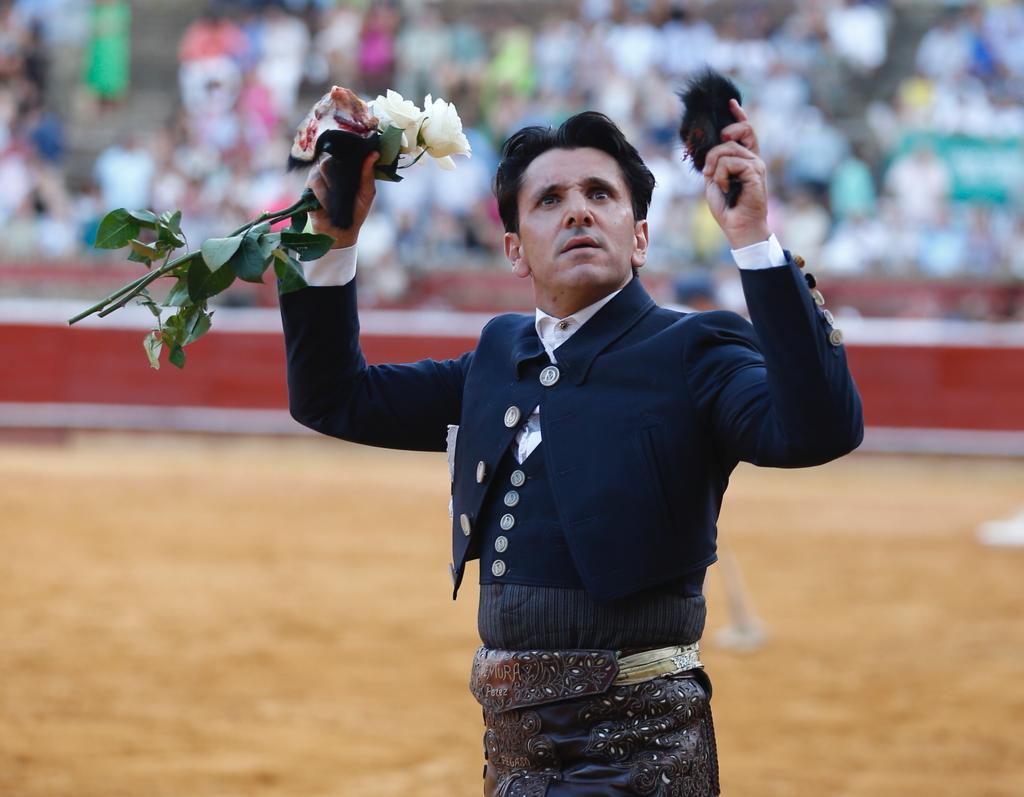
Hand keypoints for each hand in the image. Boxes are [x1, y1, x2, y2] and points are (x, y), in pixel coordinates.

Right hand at [305, 150, 379, 248]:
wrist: (341, 232)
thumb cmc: (356, 212)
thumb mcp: (367, 192)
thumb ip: (368, 174)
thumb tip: (374, 154)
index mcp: (345, 168)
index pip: (342, 152)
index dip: (346, 154)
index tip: (352, 166)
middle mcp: (330, 169)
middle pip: (330, 158)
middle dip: (339, 174)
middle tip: (346, 188)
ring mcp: (318, 176)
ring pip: (322, 168)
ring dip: (332, 186)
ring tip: (338, 200)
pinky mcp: (308, 187)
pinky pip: (315, 182)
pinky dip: (323, 194)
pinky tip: (329, 204)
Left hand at [702, 100, 770, 248]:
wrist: (739, 228)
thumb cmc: (728, 208)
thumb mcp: (715, 181)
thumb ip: (715, 164)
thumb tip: (710, 151)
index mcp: (745, 160)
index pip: (746, 132)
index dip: (739, 116)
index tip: (731, 103)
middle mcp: (754, 159)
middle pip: (735, 134)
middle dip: (717, 145)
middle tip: (709, 168)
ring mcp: (756, 165)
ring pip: (727, 149)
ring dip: (714, 166)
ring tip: (718, 183)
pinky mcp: (755, 172)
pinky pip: (729, 162)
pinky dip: (721, 175)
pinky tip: (726, 188)